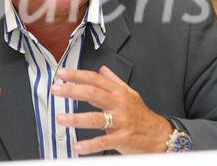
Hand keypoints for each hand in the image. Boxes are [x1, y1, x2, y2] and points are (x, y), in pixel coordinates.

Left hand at [51, 66, 172, 154]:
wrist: (161, 135)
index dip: (77, 75)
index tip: (62, 73)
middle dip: (72, 91)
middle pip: (93, 94)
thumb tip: (102, 69)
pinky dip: (90, 145)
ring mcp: (121, 121)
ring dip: (76, 118)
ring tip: (60, 118)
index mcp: (118, 92)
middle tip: (56, 89)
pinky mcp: (123, 138)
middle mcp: (118, 104)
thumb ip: (114, 81)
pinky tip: (77, 146)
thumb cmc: (142, 115)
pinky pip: (104, 141)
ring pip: (96, 118)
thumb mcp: (130, 93)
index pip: (95, 79)